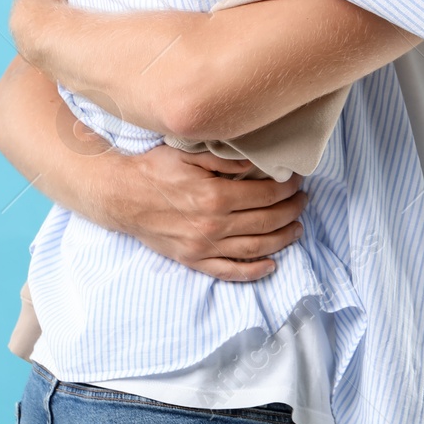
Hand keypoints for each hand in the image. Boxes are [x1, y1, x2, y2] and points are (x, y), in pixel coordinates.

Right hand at [103, 145, 308, 281]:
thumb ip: (224, 158)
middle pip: (266, 221)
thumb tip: (257, 164)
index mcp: (215, 195)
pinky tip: (271, 265)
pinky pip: (229, 271)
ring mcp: (203, 246)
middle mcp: (213, 224)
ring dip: (282, 239)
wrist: (121, 196)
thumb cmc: (154, 169)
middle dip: (291, 211)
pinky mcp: (193, 260)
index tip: (297, 181)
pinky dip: (253, 271)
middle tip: (303, 202)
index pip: (265, 193)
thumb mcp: (188, 152)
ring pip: (255, 248)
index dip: (287, 187)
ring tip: (297, 229)